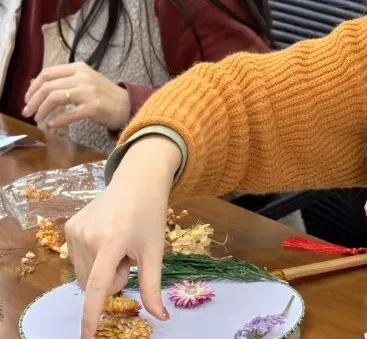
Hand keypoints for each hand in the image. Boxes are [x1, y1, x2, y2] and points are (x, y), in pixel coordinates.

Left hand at [23, 62, 130, 130]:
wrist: (127, 104)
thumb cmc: (103, 94)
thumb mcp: (83, 81)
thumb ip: (62, 80)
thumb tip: (34, 83)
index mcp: (79, 68)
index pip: (47, 73)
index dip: (33, 87)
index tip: (27, 99)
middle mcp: (83, 77)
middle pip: (48, 86)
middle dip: (33, 101)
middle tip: (28, 113)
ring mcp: (89, 92)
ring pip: (55, 97)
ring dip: (42, 110)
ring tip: (38, 120)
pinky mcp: (94, 107)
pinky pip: (70, 114)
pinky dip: (57, 121)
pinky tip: (52, 126)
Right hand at [65, 136, 180, 338]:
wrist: (138, 180)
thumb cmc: (150, 214)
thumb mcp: (155, 250)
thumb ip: (153, 286)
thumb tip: (161, 317)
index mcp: (113, 240)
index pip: (97, 286)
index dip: (92, 315)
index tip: (87, 338)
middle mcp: (88, 235)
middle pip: (92, 285)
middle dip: (111, 279)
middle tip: (128, 255)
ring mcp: (75, 230)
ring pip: (83, 276)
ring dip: (101, 269)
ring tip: (119, 244)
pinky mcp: (69, 226)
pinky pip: (77, 260)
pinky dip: (92, 258)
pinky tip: (108, 236)